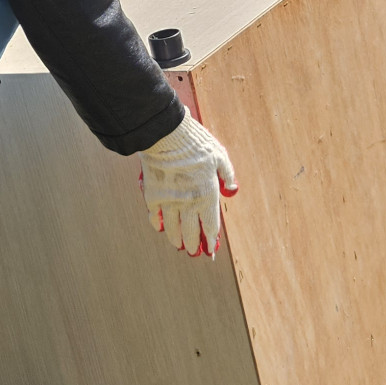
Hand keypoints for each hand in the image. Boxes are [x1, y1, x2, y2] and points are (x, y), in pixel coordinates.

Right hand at [138, 113, 237, 256]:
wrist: (166, 134)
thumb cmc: (196, 143)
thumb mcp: (220, 156)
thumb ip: (227, 175)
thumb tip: (232, 189)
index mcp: (207, 195)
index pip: (211, 226)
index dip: (211, 239)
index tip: (212, 247)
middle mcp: (188, 203)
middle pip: (191, 232)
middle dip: (193, 244)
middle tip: (194, 250)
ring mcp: (169, 201)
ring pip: (172, 229)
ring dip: (176, 239)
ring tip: (179, 245)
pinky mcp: (153, 195)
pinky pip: (154, 216)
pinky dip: (157, 224)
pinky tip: (160, 228)